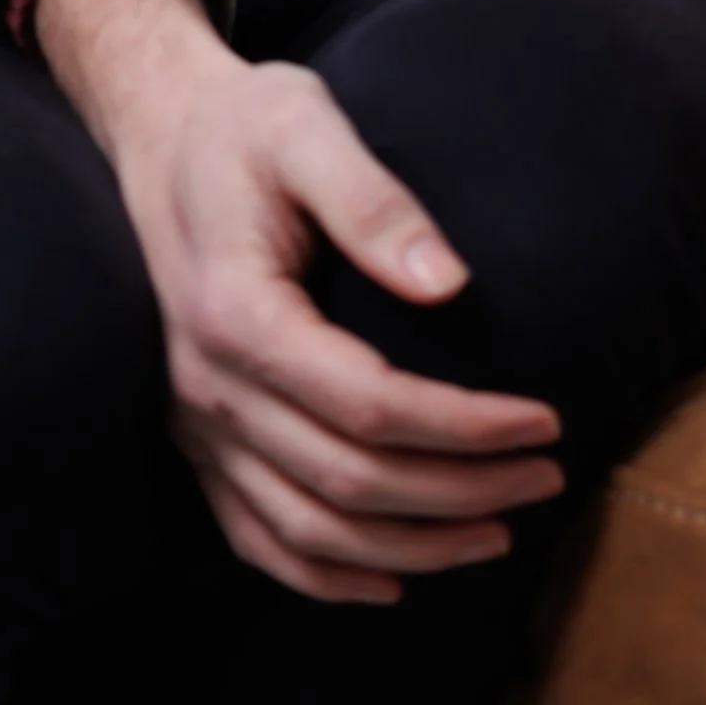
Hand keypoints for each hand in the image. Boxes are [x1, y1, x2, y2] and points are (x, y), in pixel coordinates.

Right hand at [35, 0, 564, 603]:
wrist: (158, 133)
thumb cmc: (243, 124)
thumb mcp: (304, 124)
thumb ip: (372, 200)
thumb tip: (449, 284)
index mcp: (236, 314)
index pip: (370, 404)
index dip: (465, 426)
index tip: (543, 421)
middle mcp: (208, 386)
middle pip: (348, 480)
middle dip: (459, 491)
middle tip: (547, 479)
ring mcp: (196, 423)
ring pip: (308, 528)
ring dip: (409, 548)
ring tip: (496, 533)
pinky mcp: (198, 436)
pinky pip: (255, 535)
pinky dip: (323, 575)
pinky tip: (392, 580)